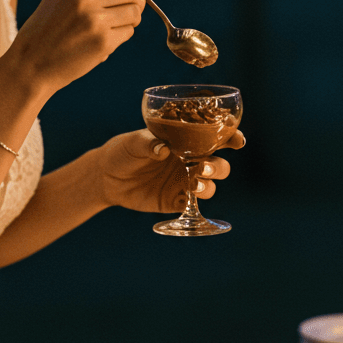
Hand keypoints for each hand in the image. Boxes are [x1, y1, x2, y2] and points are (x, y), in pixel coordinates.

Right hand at [12, 0, 145, 94]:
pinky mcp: (102, 43)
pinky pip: (128, 32)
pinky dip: (122, 34)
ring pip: (135, 12)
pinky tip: (104, 38)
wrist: (30, 62)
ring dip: (131, 18)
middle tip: (129, 7)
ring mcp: (94, 20)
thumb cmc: (48, 26)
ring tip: (114, 23)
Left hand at [96, 128, 245, 212]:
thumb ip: (148, 143)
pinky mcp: (176, 201)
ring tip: (193, 185)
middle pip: (219, 164)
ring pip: (210, 184)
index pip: (214, 138)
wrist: (106, 177)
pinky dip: (196, 203)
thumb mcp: (132, 143)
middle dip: (218, 166)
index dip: (230, 137)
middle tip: (202, 166)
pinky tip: (187, 198)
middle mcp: (190, 161)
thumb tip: (163, 149)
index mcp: (185, 141)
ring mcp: (185, 182)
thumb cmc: (122, 151)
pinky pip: (194, 205)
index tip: (237, 140)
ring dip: (208, 184)